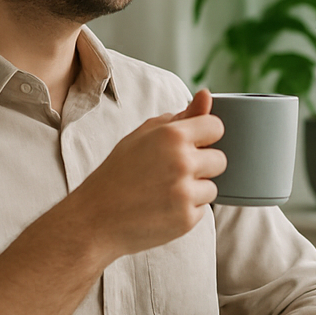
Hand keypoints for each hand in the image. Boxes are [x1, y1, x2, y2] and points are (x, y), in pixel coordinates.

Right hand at [65, 89, 224, 261]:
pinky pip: (202, 210)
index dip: (205, 137)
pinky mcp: (187, 219)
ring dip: (195, 190)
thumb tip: (206, 95)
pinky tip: (162, 208)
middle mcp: (182, 162)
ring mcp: (185, 192)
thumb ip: (180, 117)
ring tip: (164, 192)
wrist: (95, 218)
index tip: (191, 145)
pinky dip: (186, 210)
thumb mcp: (142, 136)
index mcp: (172, 135)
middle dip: (202, 166)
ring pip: (213, 187)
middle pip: (220, 159)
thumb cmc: (118, 173)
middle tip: (171, 173)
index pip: (216, 127)